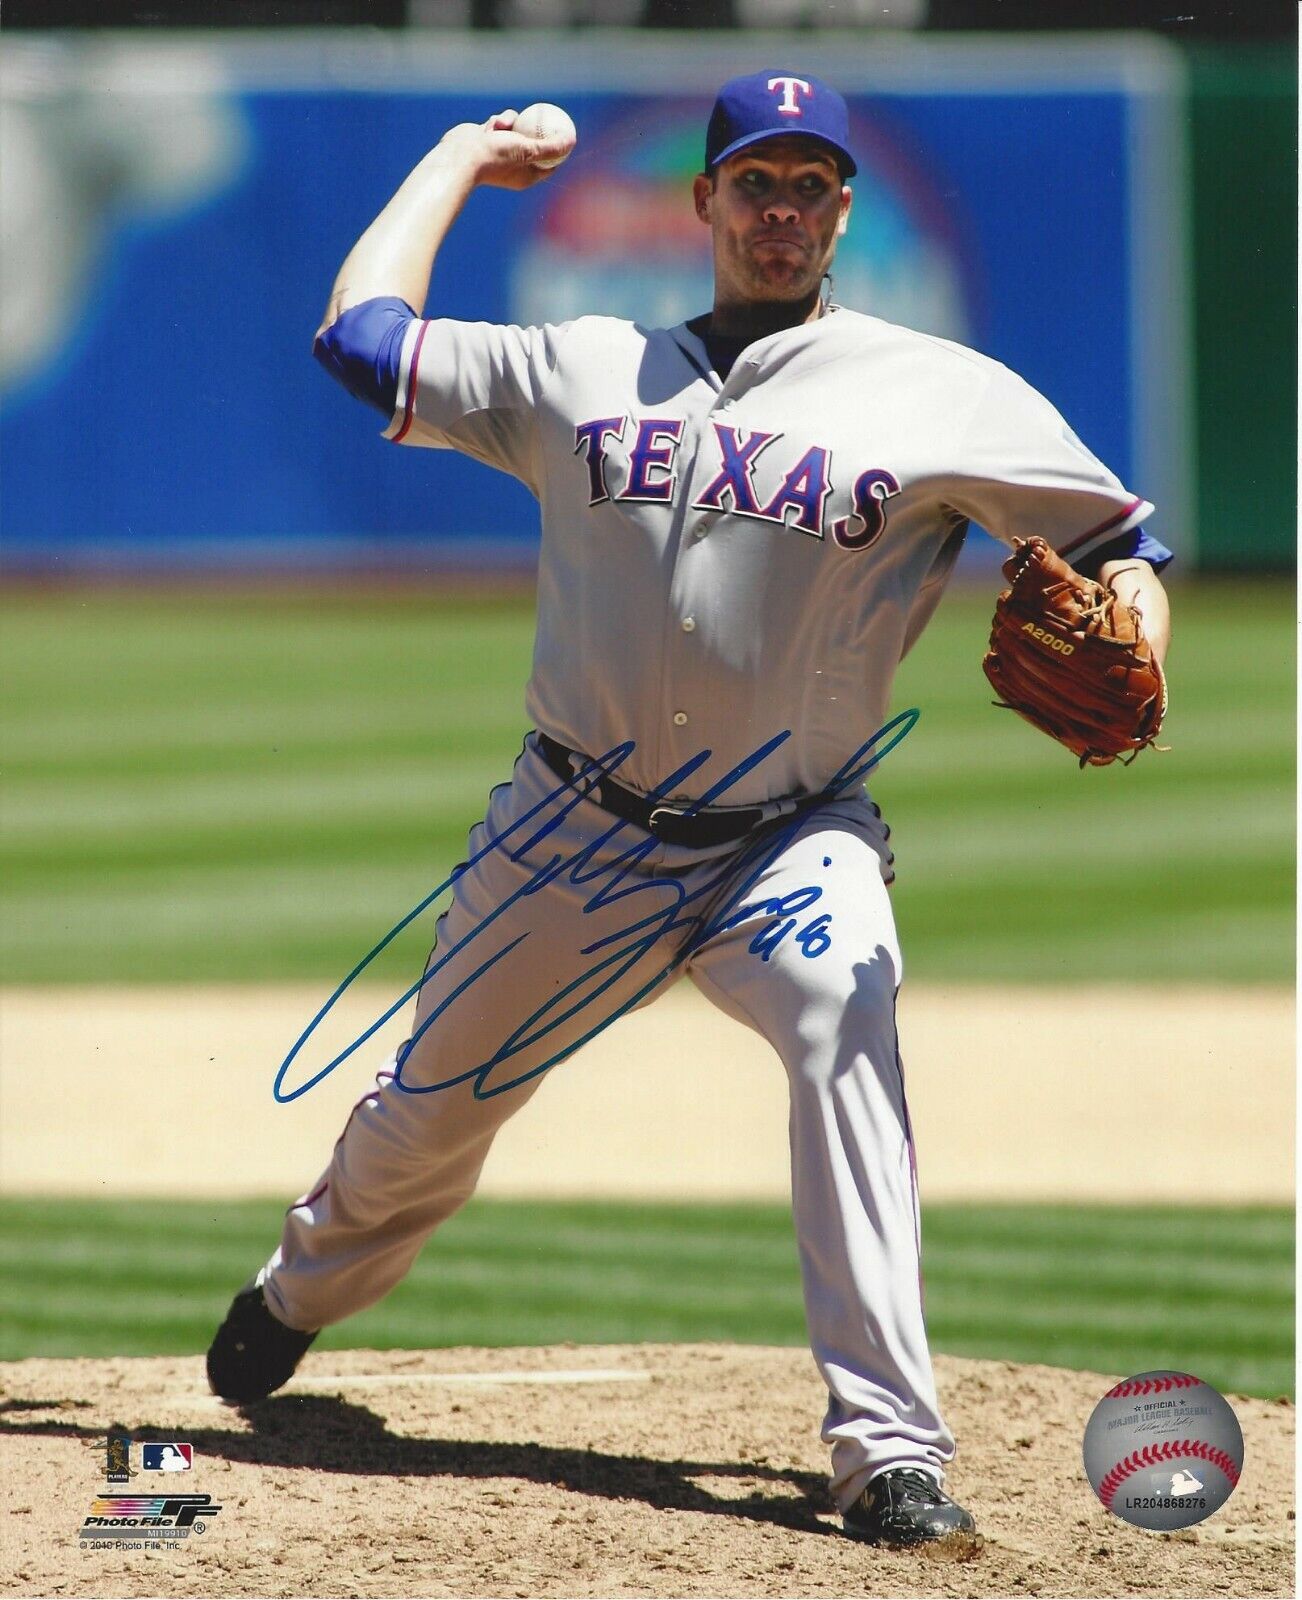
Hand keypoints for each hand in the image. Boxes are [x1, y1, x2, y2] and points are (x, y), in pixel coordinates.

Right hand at [434, 110, 570, 191]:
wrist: (462, 156)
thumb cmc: (496, 157)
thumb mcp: (529, 151)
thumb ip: (551, 147)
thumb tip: (572, 141)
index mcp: (526, 176)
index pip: (549, 163)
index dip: (559, 150)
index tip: (565, 134)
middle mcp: (514, 165)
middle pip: (534, 144)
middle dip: (537, 131)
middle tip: (548, 115)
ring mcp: (501, 151)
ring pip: (517, 129)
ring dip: (511, 122)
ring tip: (504, 124)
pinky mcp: (489, 138)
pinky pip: (501, 123)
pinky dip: (498, 121)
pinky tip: (494, 124)